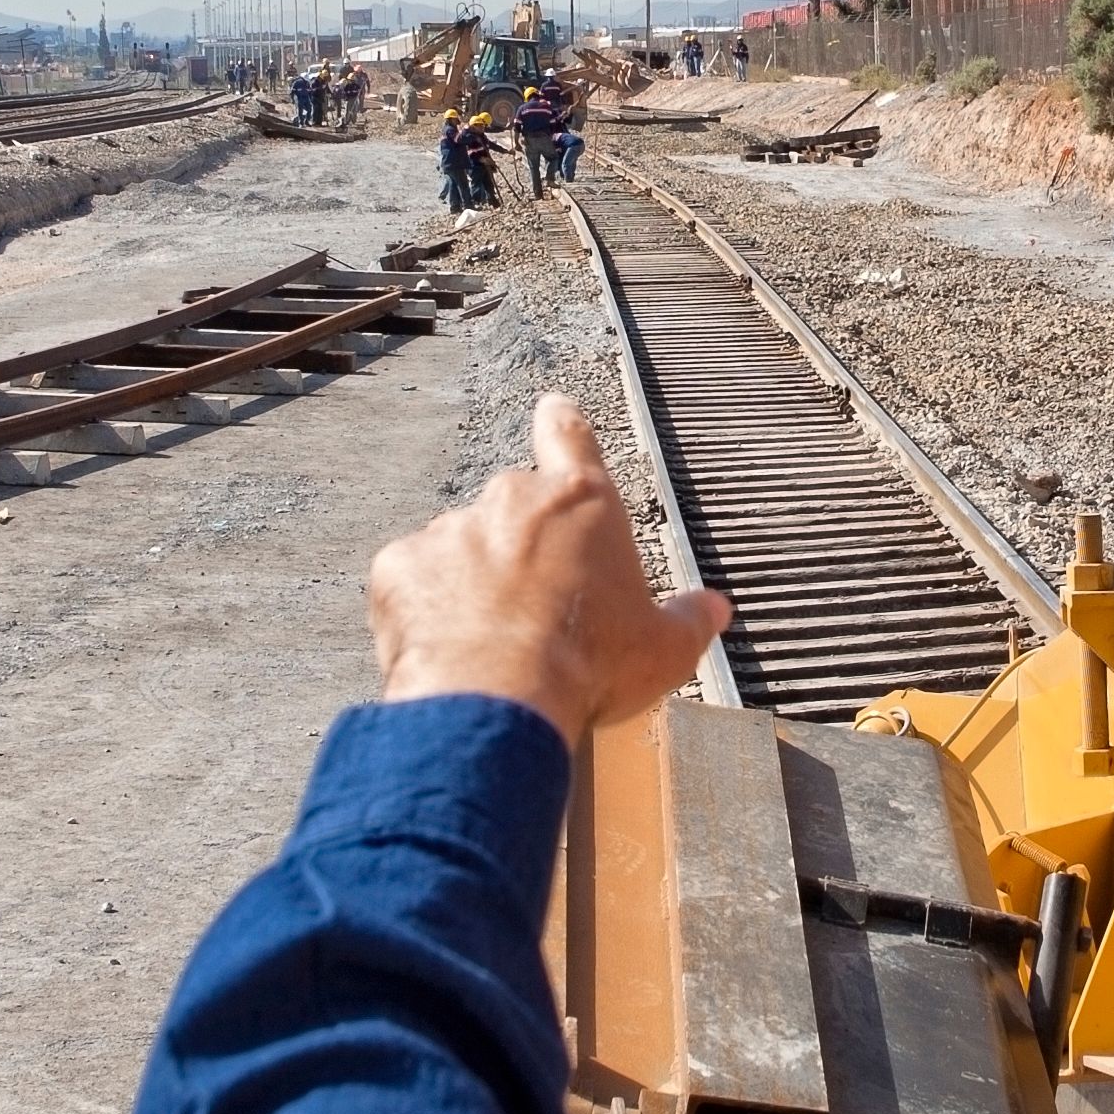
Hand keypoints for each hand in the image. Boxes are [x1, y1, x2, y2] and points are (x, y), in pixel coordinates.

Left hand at [365, 394, 730, 738]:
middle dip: (518, 550)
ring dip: (468, 584)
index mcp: (582, 504)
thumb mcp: (663, 651)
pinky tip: (445, 651)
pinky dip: (423, 611)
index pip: (570, 436)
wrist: (496, 703)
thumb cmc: (590, 668)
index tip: (552, 411)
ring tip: (488, 647)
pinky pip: (411, 583)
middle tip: (533, 614)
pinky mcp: (399, 567)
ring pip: (458, 549)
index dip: (561, 424)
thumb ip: (689, 621)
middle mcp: (513, 499)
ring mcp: (449, 529)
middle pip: (514, 510)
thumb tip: (715, 610)